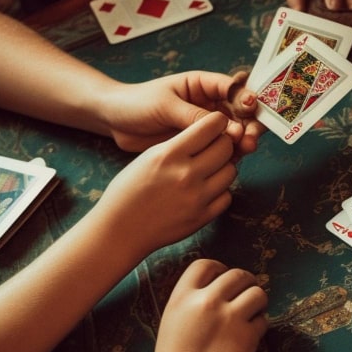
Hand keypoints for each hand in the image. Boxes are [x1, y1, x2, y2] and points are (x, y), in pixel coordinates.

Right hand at [94, 112, 237, 255]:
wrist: (120, 229)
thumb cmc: (130, 190)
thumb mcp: (149, 157)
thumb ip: (180, 144)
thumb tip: (213, 133)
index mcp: (169, 155)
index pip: (210, 127)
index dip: (217, 122)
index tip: (217, 124)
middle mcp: (186, 174)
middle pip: (226, 148)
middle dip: (223, 144)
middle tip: (214, 148)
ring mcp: (197, 198)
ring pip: (231, 171)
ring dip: (223, 168)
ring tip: (208, 170)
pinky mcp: (202, 217)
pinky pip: (227, 196)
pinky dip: (220, 192)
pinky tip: (204, 191)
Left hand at [101, 70, 263, 153]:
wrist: (113, 121)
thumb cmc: (136, 103)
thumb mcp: (166, 106)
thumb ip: (195, 116)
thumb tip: (226, 128)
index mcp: (203, 85)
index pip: (233, 88)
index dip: (246, 97)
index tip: (251, 108)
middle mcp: (210, 104)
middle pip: (241, 112)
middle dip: (250, 123)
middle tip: (250, 137)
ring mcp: (207, 125)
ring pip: (236, 132)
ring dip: (244, 140)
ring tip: (245, 149)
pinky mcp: (200, 144)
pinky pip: (222, 149)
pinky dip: (231, 154)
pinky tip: (234, 160)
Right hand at [146, 259, 267, 351]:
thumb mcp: (173, 324)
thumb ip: (192, 304)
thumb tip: (218, 291)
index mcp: (182, 298)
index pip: (205, 264)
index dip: (220, 269)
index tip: (226, 280)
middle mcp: (207, 302)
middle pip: (238, 275)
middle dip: (246, 283)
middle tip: (247, 297)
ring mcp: (229, 317)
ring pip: (258, 293)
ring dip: (258, 302)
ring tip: (252, 315)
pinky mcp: (247, 336)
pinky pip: (264, 320)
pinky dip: (260, 326)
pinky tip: (250, 338)